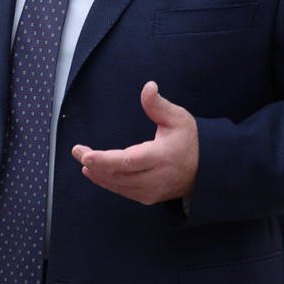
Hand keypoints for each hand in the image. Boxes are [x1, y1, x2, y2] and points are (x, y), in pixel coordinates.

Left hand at [71, 81, 198, 205]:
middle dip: (93, 162)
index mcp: (161, 157)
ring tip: (82, 157)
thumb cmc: (189, 140)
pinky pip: (122, 190)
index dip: (104, 160)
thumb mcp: (178, 118)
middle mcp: (155, 178)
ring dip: (97, 172)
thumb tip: (148, 86)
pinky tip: (93, 171)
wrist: (207, 169)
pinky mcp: (148, 197)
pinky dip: (105, 181)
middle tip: (76, 150)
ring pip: (117, 185)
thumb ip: (158, 105)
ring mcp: (152, 191)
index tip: (85, 154)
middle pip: (117, 174)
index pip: (127, 162)